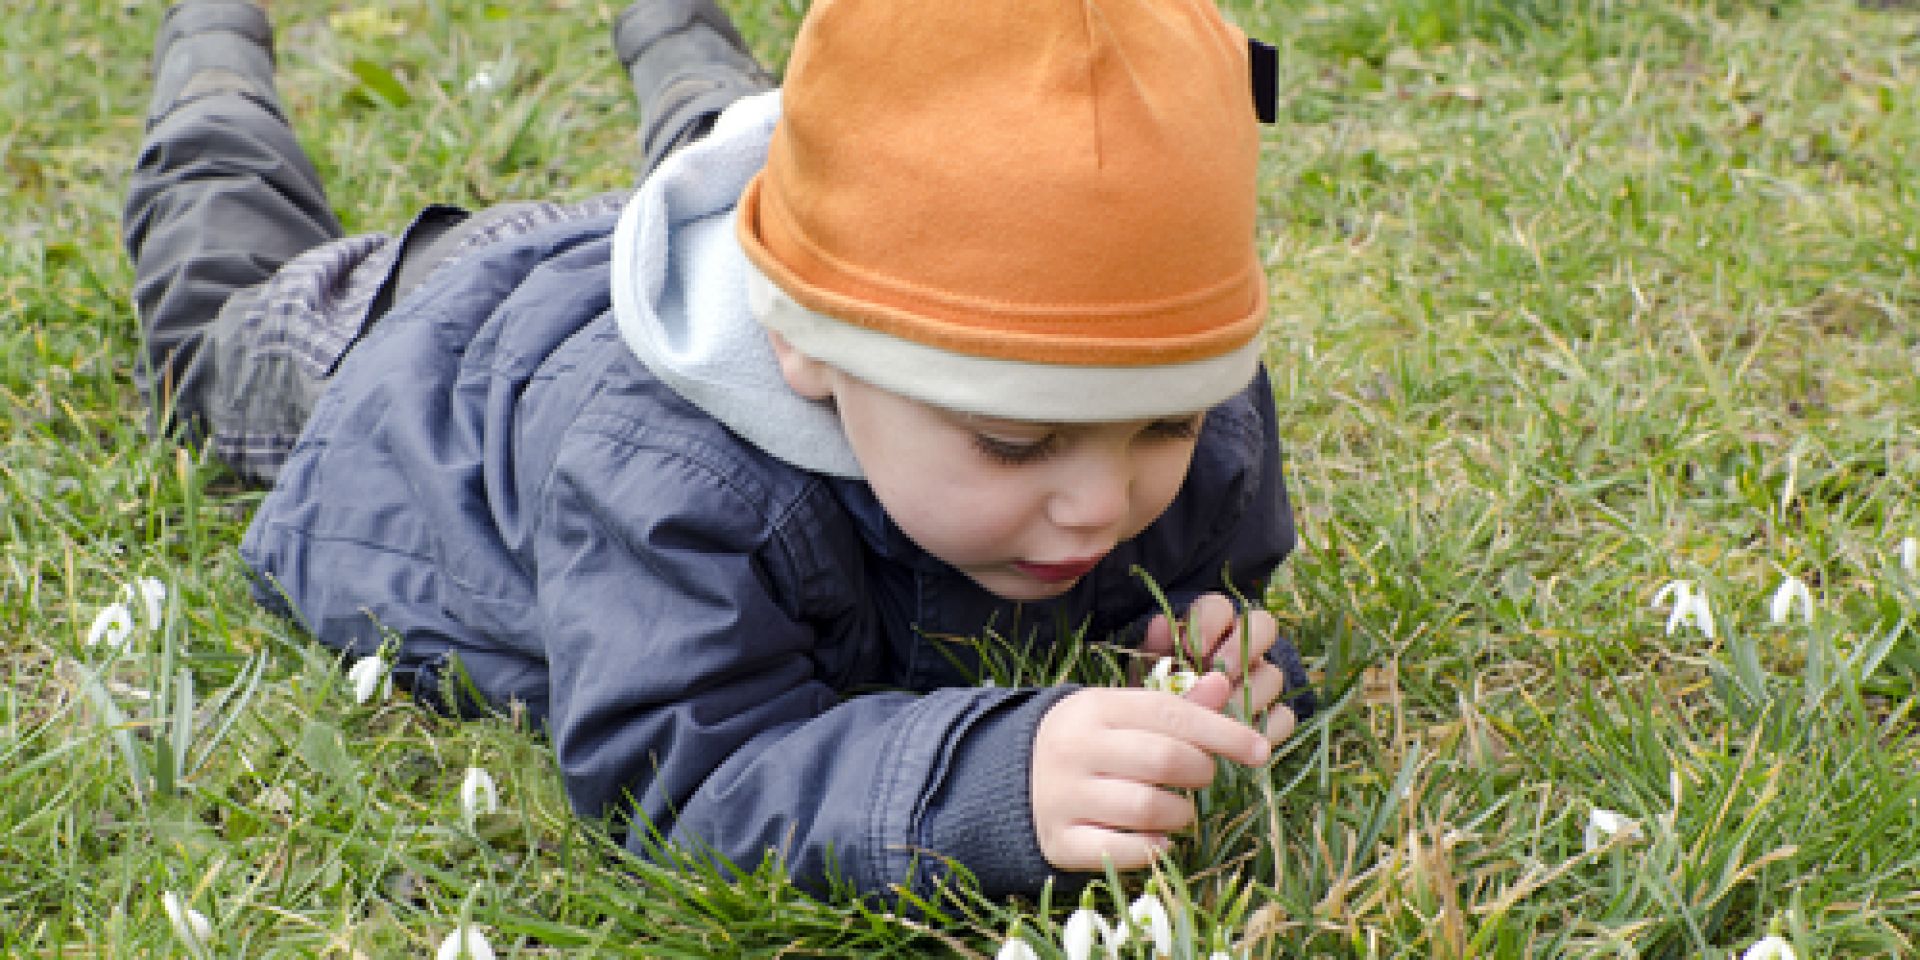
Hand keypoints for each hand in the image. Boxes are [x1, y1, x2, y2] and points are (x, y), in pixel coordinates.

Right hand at [1030, 682, 1267, 871]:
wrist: (1004, 780)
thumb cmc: (1083, 743)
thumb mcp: (1119, 713)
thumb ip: (1173, 705)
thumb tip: (1223, 685)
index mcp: (1095, 707)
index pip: (1172, 715)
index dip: (1224, 733)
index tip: (1260, 750)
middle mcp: (1076, 749)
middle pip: (1165, 760)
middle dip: (1201, 772)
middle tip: (1202, 777)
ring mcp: (1064, 796)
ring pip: (1148, 808)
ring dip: (1180, 813)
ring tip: (1178, 809)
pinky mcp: (1060, 840)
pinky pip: (1123, 850)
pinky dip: (1154, 848)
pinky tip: (1159, 838)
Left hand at [1140, 593, 1297, 742]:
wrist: (1163, 742)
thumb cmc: (1154, 699)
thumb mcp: (1146, 676)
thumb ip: (1154, 651)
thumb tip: (1163, 624)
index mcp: (1209, 629)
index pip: (1219, 607)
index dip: (1208, 622)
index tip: (1188, 647)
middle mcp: (1243, 648)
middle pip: (1263, 627)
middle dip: (1241, 650)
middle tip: (1219, 675)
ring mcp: (1262, 682)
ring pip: (1273, 675)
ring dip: (1248, 696)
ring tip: (1221, 718)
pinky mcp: (1274, 718)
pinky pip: (1283, 717)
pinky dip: (1264, 730)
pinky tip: (1239, 742)